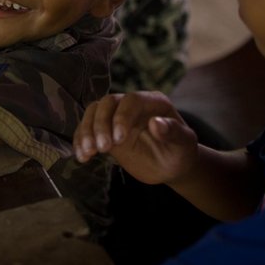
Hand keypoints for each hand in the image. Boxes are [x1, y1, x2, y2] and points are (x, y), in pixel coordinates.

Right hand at [73, 91, 199, 184]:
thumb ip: (173, 132)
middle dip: (101, 124)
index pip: (131, 100)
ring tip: (88, 153)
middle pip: (107, 103)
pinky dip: (81, 141)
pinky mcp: (105, 130)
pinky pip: (87, 129)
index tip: (119, 140)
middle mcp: (131, 105)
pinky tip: (82, 157)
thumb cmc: (180, 151)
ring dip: (87, 131)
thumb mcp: (183, 143)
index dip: (122, 116)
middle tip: (103, 149)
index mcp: (152, 102)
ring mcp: (116, 116)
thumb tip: (156, 123)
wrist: (170, 165)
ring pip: (94, 113)